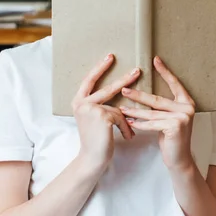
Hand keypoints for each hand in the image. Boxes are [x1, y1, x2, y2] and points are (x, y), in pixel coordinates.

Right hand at [72, 54, 139, 171]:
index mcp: (78, 101)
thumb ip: (104, 106)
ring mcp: (91, 109)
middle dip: (124, 79)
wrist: (92, 159)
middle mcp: (81, 103)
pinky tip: (128, 137)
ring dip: (127, 118)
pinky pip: (121, 117)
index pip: (89, 80)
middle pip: (107, 88)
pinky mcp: (102, 116)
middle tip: (138, 69)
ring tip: (134, 125)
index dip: (99, 68)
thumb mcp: (97, 119)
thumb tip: (122, 96)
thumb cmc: (97, 140)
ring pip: (117, 107)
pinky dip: (126, 127)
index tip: (110, 56)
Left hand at [120, 56, 195, 171]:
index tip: (155, 59)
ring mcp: (182, 116)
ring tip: (121, 108)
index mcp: (187, 101)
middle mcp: (187, 107)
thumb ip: (162, 107)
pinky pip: (152, 124)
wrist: (179, 159)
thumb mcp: (169, 118)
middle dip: (139, 95)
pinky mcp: (175, 126)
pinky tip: (128, 122)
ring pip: (152, 113)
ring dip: (134, 111)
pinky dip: (139, 124)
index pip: (174, 83)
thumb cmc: (171, 138)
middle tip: (124, 89)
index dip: (164, 71)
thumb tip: (143, 94)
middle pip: (157, 99)